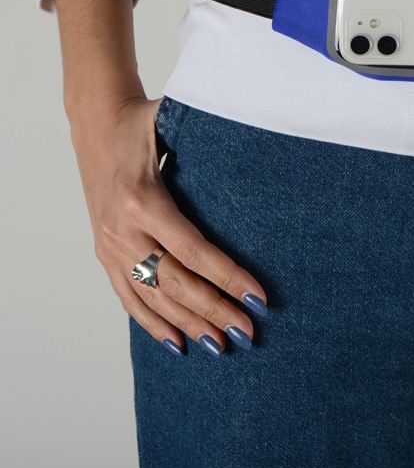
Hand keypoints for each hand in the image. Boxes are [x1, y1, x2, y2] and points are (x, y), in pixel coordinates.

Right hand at [68, 94, 267, 356]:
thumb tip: (265, 141)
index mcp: (142, 200)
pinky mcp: (104, 253)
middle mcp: (121, 229)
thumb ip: (212, 139)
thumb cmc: (144, 122)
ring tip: (221, 346)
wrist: (95, 121)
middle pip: (175, 282)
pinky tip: (176, 344)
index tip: (258, 297)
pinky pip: (127, 296)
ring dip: (188, 324)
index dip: (227, 277)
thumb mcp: (176, 124)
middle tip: (247, 332)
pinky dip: (151, 323)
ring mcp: (109, 245)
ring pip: (152, 297)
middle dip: (214, 310)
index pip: (193, 250)